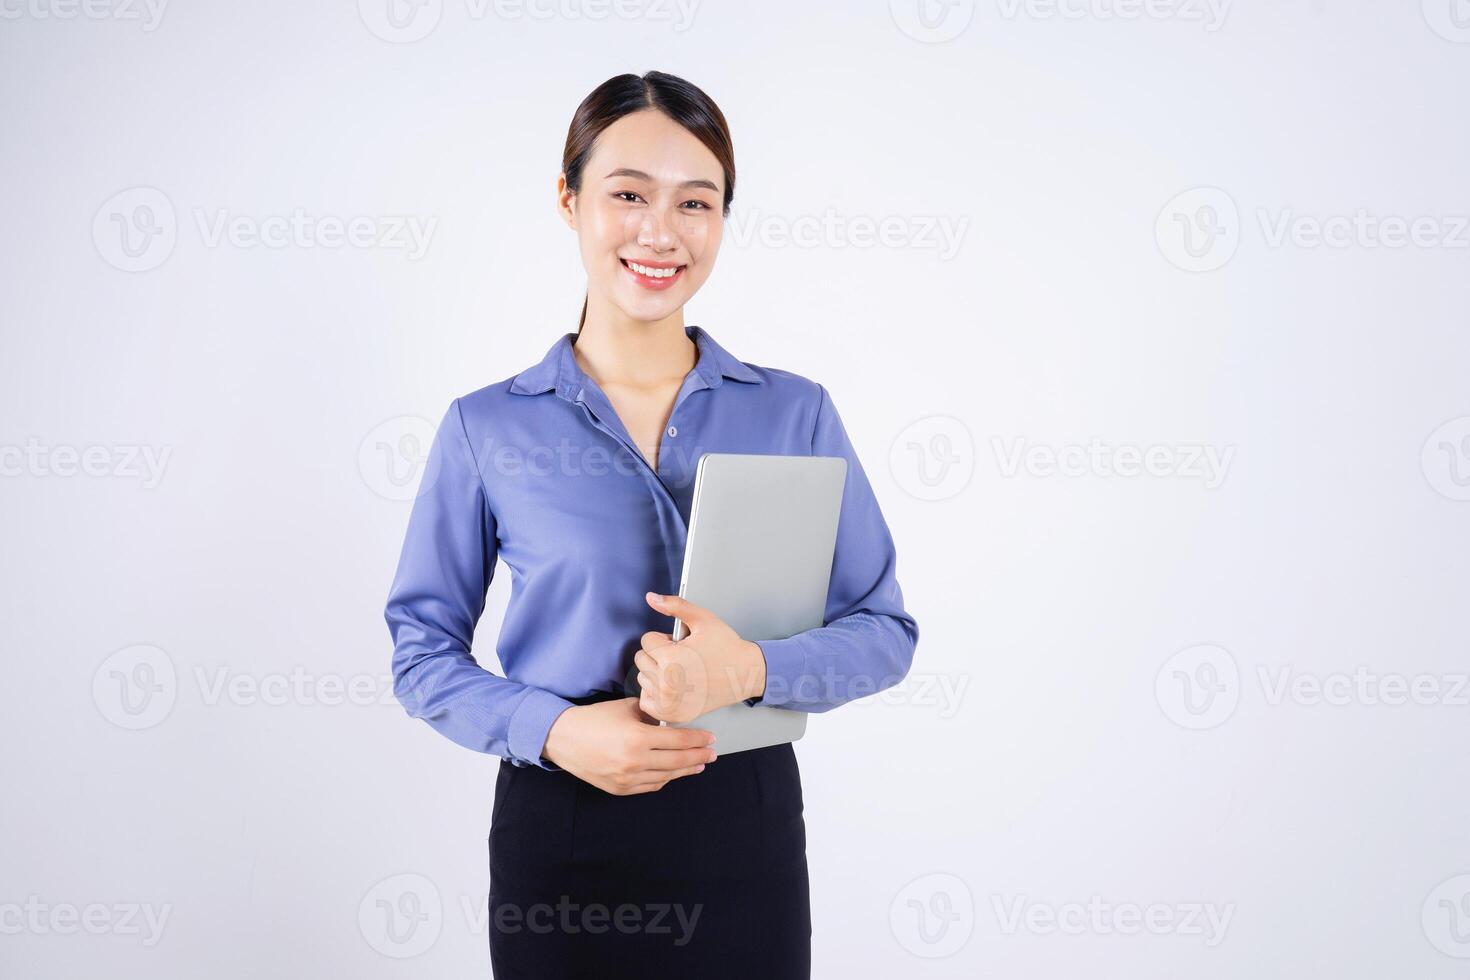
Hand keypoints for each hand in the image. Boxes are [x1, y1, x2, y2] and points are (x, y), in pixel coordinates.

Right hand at [541, 697, 716, 795]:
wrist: (563, 739)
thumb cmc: (593, 719)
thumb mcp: (626, 708)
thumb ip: (651, 714)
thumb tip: (671, 719)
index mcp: (638, 738)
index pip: (679, 740)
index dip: (698, 740)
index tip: (711, 738)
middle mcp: (635, 761)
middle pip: (678, 760)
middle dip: (699, 756)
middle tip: (712, 753)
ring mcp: (627, 778)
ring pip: (667, 776)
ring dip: (686, 769)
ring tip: (698, 764)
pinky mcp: (620, 789)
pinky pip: (651, 785)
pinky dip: (666, 778)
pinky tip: (674, 772)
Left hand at [634, 592, 766, 723]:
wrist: (745, 674)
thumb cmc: (726, 647)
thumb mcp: (702, 619)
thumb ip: (674, 606)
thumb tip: (651, 598)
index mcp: (670, 659)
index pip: (647, 641)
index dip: (665, 639)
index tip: (682, 644)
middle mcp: (666, 684)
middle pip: (641, 659)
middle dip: (659, 654)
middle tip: (683, 657)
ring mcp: (668, 702)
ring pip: (643, 679)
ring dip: (656, 672)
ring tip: (681, 671)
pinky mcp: (672, 714)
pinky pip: (646, 701)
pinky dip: (656, 693)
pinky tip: (673, 686)